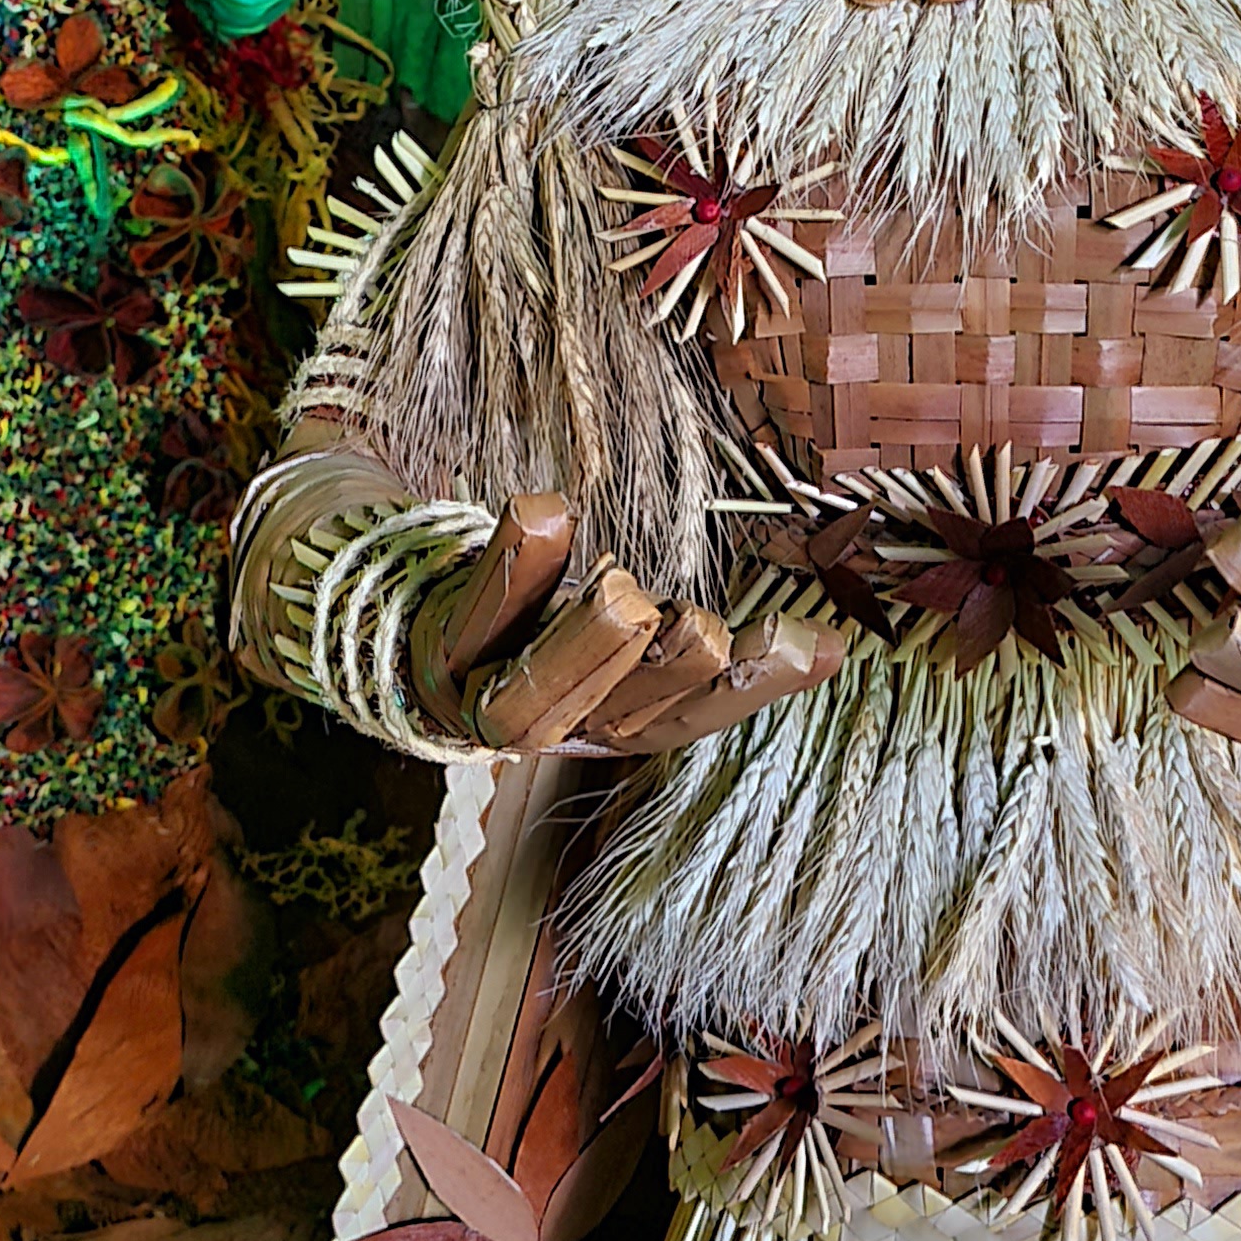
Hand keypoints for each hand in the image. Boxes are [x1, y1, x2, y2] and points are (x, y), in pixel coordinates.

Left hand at [409, 496, 842, 754]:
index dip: (750, 688)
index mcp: (612, 724)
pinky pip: (468, 616)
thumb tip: (838, 647)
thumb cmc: (538, 625)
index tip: (811, 641)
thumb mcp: (631, 644)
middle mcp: (551, 727)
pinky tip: (546, 512)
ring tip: (624, 594)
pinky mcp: (432, 647)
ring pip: (530, 700)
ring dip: (580, 648)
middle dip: (662, 674)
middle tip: (699, 622)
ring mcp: (481, 696)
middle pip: (614, 719)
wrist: (402, 615)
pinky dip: (507, 568)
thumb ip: (716, 648)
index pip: (692, 719)